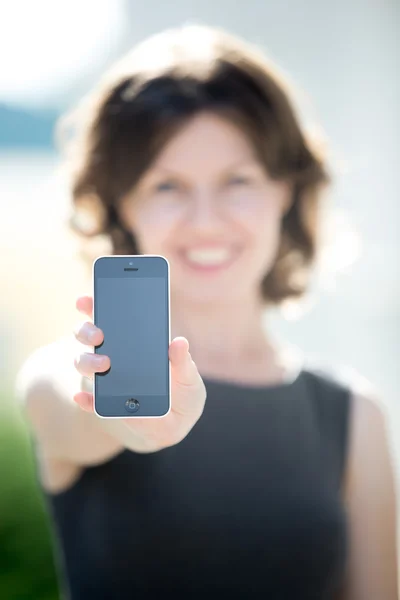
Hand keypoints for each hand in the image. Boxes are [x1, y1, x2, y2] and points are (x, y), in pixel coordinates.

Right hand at [73, 295, 205, 451]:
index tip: (86, 299)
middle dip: (87, 331)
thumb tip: (178, 342)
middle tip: (100, 335)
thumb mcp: (189, 377)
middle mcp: (113, 354)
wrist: (175, 424)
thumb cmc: (183, 393)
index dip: (94, 304)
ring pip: (83, 362)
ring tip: (104, 365)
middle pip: (88, 335)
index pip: (110, 316)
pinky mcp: (103, 404)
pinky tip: (84, 398)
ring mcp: (105, 378)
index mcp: (134, 341)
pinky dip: (84, 399)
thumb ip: (183, 361)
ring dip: (88, 362)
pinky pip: (88, 400)